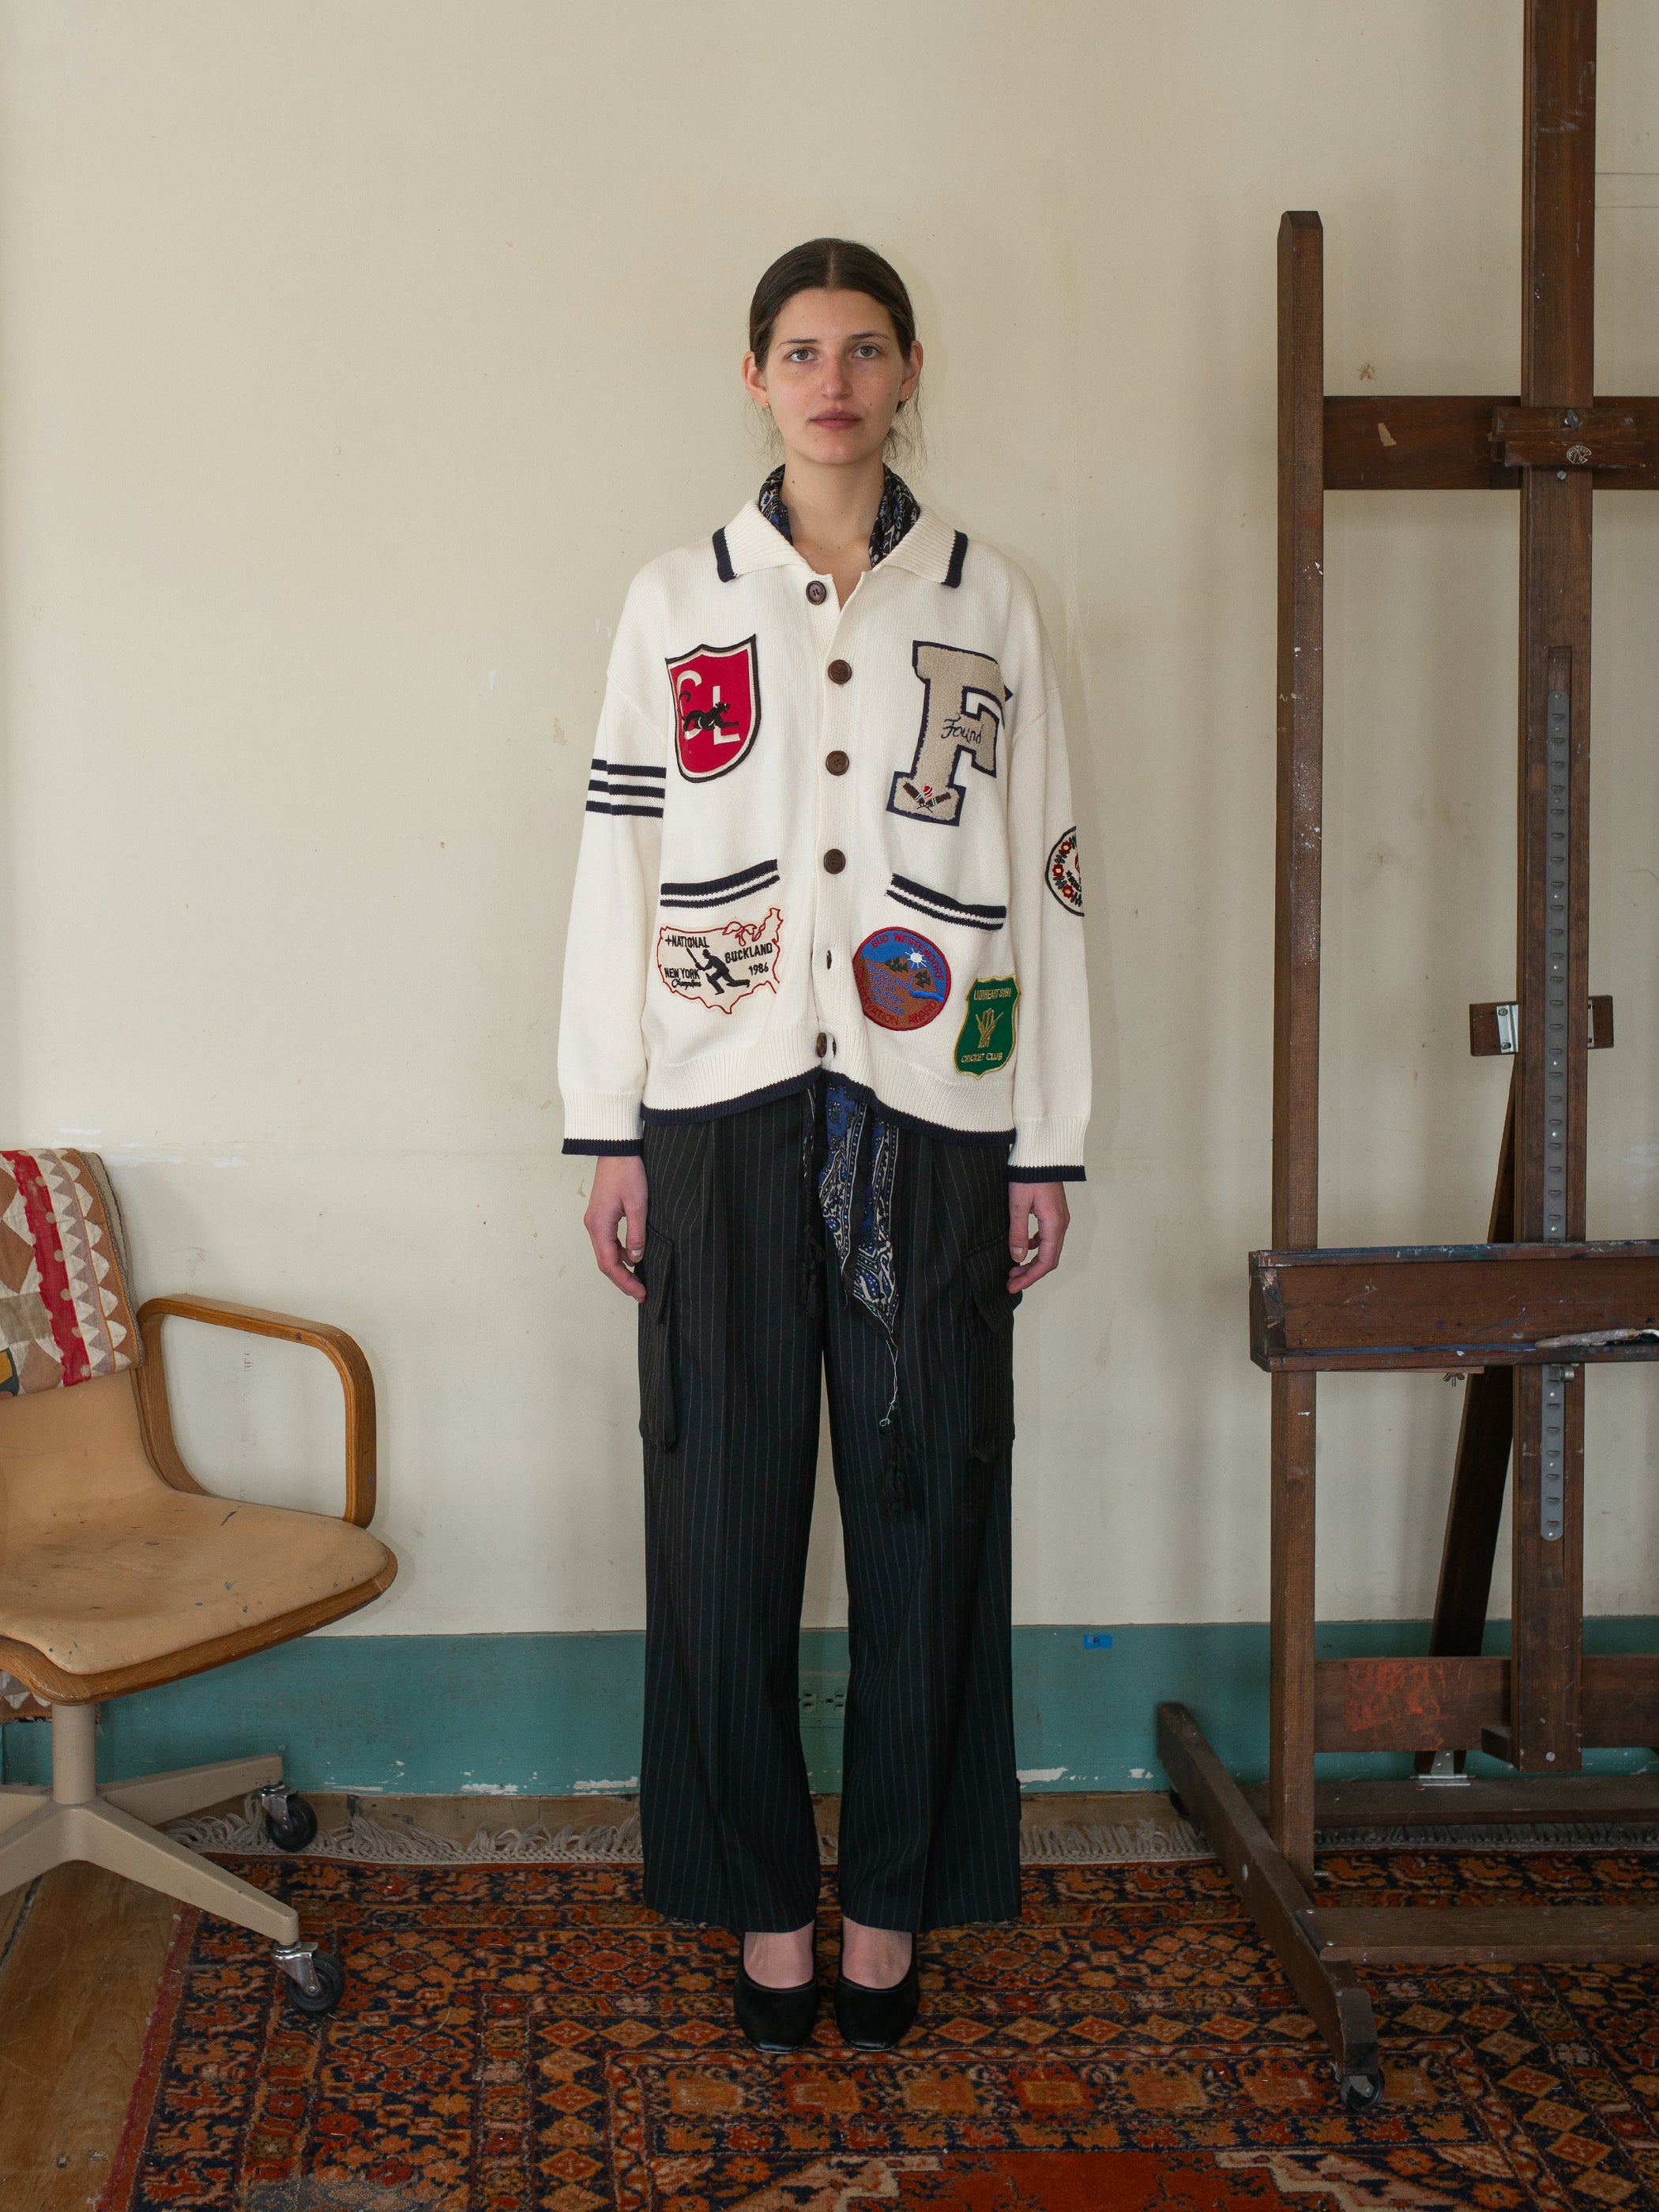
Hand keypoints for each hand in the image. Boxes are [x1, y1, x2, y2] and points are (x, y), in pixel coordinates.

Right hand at [584, 1155, 648, 1301]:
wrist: (617, 1148)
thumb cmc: (627, 1172)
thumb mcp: (638, 1205)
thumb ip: (636, 1235)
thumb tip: (636, 1259)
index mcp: (599, 1226)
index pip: (609, 1264)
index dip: (625, 1282)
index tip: (640, 1293)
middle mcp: (593, 1226)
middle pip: (605, 1262)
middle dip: (623, 1280)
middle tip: (641, 1293)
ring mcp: (596, 1220)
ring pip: (607, 1252)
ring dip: (622, 1268)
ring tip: (639, 1280)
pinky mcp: (602, 1214)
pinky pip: (609, 1241)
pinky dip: (621, 1252)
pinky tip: (635, 1256)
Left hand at [1008, 1181, 1068, 1293]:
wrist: (1040, 1152)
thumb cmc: (1028, 1174)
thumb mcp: (1017, 1204)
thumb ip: (1017, 1232)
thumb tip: (1017, 1257)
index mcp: (1054, 1225)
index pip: (1045, 1262)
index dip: (1029, 1278)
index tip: (1013, 1286)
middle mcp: (1061, 1224)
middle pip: (1049, 1259)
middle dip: (1030, 1274)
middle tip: (1010, 1282)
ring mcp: (1059, 1218)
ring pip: (1048, 1249)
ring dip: (1032, 1262)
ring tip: (1013, 1269)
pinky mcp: (1054, 1212)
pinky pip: (1047, 1238)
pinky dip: (1034, 1247)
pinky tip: (1021, 1247)